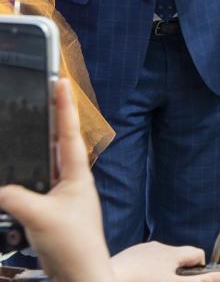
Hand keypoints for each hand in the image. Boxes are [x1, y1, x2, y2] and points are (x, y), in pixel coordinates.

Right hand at [0, 80, 114, 281]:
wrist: (81, 274)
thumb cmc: (73, 246)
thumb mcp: (39, 217)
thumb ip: (13, 197)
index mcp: (76, 176)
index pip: (69, 133)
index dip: (64, 107)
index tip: (60, 82)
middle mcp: (72, 182)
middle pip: (57, 143)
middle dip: (50, 119)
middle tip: (42, 94)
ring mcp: (62, 196)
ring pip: (45, 163)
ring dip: (37, 144)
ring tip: (30, 121)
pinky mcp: (50, 211)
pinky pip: (34, 185)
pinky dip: (24, 174)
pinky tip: (16, 168)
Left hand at [112, 241, 219, 281]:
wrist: (107, 278)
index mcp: (173, 253)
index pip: (197, 254)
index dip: (199, 267)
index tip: (191, 279)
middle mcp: (159, 247)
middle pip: (178, 256)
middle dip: (178, 270)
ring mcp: (142, 250)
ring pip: (160, 259)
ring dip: (161, 269)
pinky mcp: (128, 255)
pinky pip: (143, 260)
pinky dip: (145, 269)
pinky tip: (137, 280)